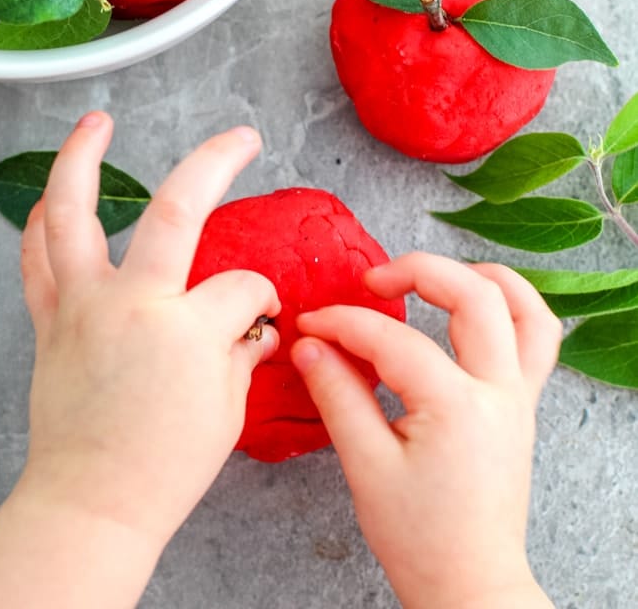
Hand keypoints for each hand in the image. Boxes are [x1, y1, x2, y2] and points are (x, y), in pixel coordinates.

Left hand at [18, 112, 279, 546]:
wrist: (93, 503)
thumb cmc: (161, 468)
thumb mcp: (228, 409)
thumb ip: (243, 348)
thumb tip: (256, 320)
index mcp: (186, 329)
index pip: (243, 286)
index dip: (263, 297)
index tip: (265, 312)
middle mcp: (132, 303)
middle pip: (178, 209)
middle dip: (216, 162)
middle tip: (239, 139)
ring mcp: (84, 305)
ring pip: (73, 214)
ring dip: (82, 159)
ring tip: (95, 122)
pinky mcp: (52, 320)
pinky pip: (36, 260)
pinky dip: (39, 224)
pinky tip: (48, 200)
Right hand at [291, 253, 560, 608]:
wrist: (470, 584)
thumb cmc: (421, 539)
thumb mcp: (365, 467)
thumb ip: (338, 396)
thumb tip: (311, 346)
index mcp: (456, 407)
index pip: (393, 340)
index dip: (344, 324)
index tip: (311, 325)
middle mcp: (498, 392)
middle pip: (474, 296)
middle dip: (419, 271)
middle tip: (374, 282)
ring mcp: (519, 397)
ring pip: (524, 309)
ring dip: (481, 277)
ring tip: (436, 275)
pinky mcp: (523, 406)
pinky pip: (538, 340)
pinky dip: (513, 308)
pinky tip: (478, 306)